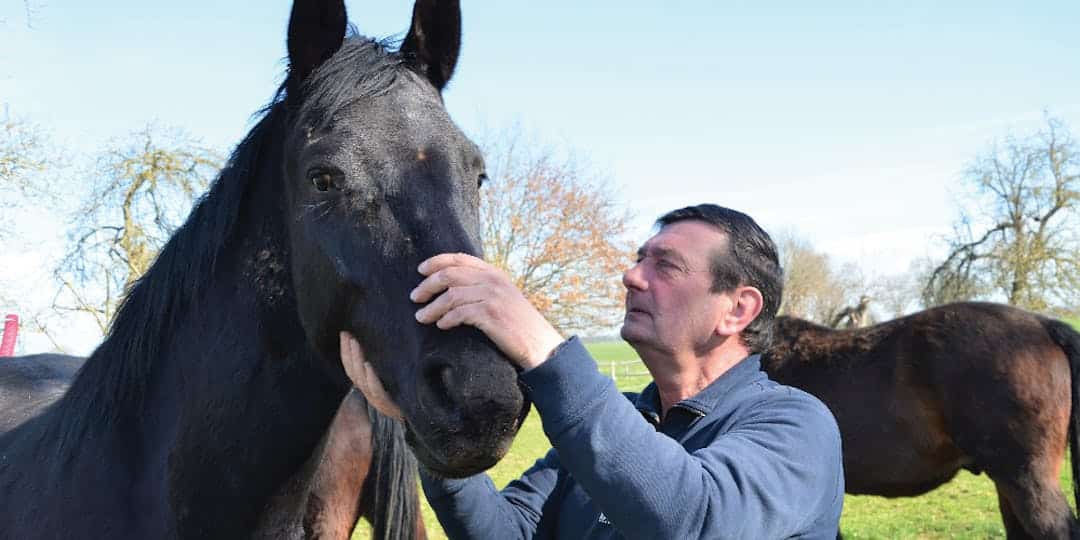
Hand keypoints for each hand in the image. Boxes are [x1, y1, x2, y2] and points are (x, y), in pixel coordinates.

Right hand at [339, 331, 403, 420]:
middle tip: (348, 334)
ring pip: (361, 379)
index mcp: (367, 385)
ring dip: (357, 359)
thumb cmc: (405, 393)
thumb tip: (382, 338)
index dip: (345, 350)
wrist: (420, 415)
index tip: (344, 332)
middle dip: (348, 351)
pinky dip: (371, 377)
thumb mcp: (392, 377)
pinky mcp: (387, 405)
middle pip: (352, 371)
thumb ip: (384, 362)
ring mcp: (376, 399)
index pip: (350, 367)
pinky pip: (376, 391)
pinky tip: (369, 365)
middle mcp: (368, 392)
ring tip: (356, 343)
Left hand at [411, 253, 563, 369]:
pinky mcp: (491, 315)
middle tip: (415, 297)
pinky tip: (441, 325)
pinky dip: (446, 318)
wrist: (540, 345)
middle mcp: (493, 280)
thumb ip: (482, 288)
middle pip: (450, 274)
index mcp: (494, 273)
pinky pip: (459, 312)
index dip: (437, 261)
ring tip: (421, 317)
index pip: (460, 258)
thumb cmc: (518, 325)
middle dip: (427, 285)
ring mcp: (493, 296)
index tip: (421, 270)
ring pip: (451, 295)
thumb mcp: (503, 298)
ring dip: (432, 306)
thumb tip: (450, 288)